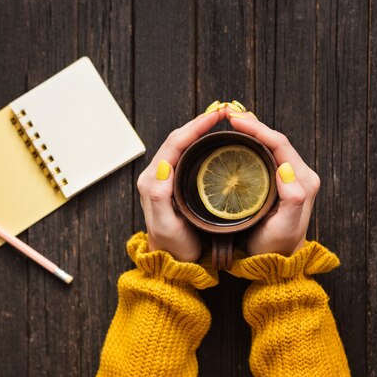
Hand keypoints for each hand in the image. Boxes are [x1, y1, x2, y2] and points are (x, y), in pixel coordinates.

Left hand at [137, 108, 226, 261]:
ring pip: (182, 145)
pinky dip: (200, 143)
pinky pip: (186, 156)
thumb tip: (164, 164)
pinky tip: (214, 141)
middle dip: (199, 122)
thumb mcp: (166, 224)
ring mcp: (164, 179)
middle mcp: (156, 176)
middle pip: (178, 139)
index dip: (195, 127)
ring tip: (220, 120)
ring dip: (199, 130)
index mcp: (152, 180)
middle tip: (223, 112)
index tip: (217, 116)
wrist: (172, 264)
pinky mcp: (174, 184)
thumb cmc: (172, 247)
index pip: (174, 144)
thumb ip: (160, 196)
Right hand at [225, 109, 320, 256]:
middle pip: (276, 140)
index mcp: (302, 181)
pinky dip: (253, 142)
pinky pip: (267, 154)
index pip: (280, 145)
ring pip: (271, 145)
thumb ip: (293, 198)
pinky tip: (239, 137)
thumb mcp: (284, 227)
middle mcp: (299, 175)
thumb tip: (286, 168)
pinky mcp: (281, 182)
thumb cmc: (276, 247)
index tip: (235, 120)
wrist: (277, 262)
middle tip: (229, 114)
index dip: (258, 129)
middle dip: (253, 124)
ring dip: (253, 130)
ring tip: (232, 120)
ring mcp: (291, 178)